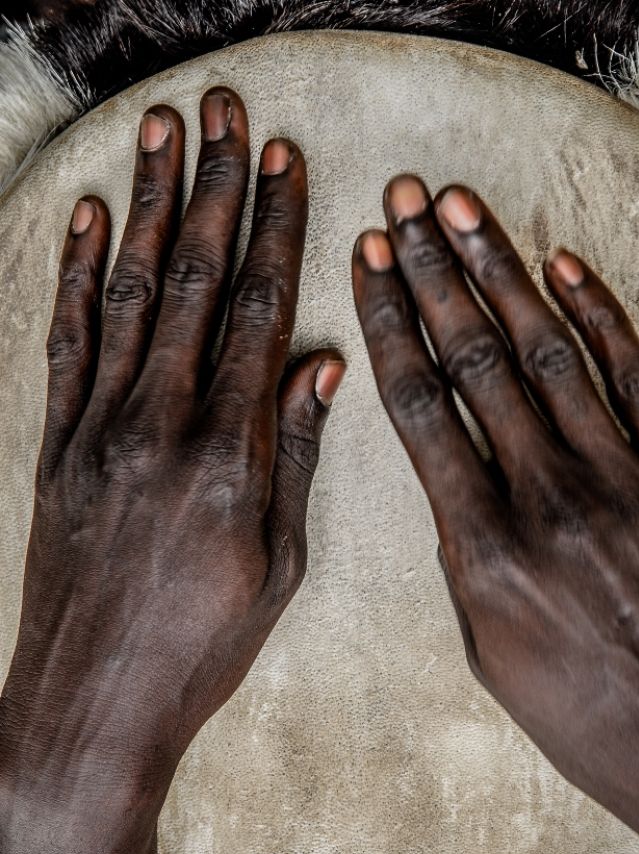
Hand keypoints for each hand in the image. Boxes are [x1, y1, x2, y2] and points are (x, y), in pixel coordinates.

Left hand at [0, 88, 343, 853]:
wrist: (92, 698)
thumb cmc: (199, 644)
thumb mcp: (277, 564)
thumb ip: (296, 459)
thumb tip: (323, 369)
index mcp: (228, 457)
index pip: (259, 318)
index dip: (274, 233)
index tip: (284, 164)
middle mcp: (160, 426)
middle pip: (194, 285)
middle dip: (212, 190)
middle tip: (224, 112)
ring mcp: (100, 430)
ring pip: (130, 297)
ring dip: (149, 208)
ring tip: (161, 134)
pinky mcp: (58, 446)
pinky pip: (67, 344)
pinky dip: (78, 276)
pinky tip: (94, 220)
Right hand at [353, 176, 638, 853]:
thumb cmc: (584, 714)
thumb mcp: (490, 650)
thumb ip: (466, 557)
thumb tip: (451, 488)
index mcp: (487, 547)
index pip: (422, 408)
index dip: (391, 324)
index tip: (369, 264)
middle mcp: (549, 495)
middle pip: (477, 362)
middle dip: (434, 273)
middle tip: (404, 201)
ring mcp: (622, 477)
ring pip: (549, 352)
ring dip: (501, 273)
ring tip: (463, 209)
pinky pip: (638, 376)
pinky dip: (601, 316)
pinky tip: (564, 265)